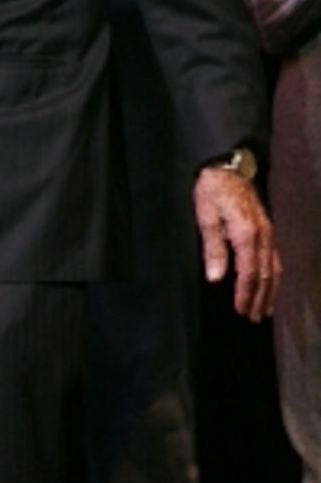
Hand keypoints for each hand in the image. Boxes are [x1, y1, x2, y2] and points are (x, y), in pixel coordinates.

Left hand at [193, 168, 280, 321]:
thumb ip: (213, 248)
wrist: (230, 164)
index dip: (245, 295)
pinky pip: (275, 258)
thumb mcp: (206, 216)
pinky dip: (275, 276)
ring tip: (265, 309)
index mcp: (247, 234)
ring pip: (275, 268)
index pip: (249, 273)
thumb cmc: (214, 189)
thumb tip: (217, 278)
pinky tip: (271, 284)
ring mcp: (269, 232)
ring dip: (271, 291)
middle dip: (260, 299)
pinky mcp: (268, 229)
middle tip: (253, 318)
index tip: (240, 311)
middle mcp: (263, 236)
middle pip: (265, 275)